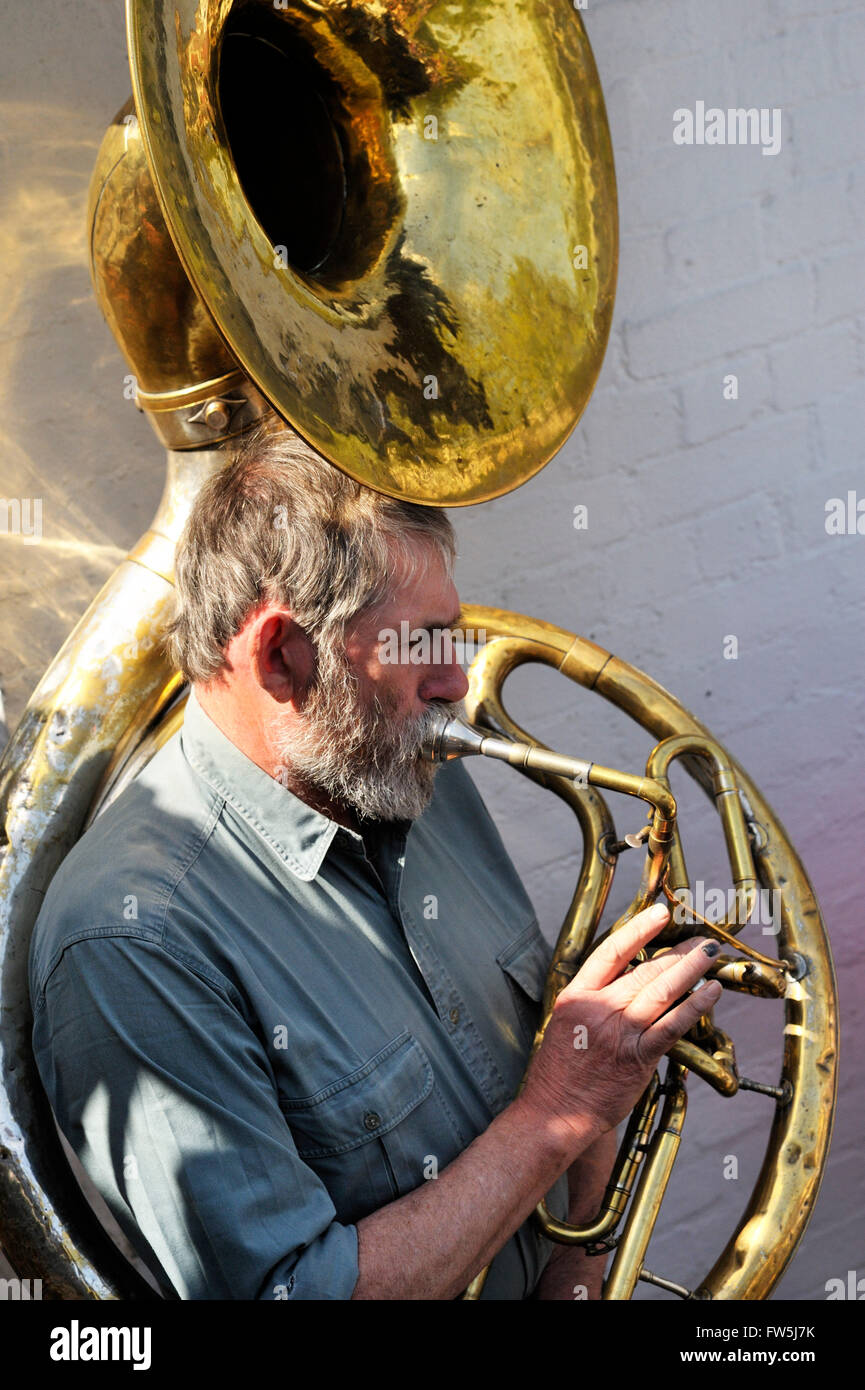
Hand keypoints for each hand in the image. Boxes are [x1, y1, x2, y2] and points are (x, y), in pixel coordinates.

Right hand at [519, 904, 721, 1151]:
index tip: (661, 914)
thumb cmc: (560, 1072)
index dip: (639, 928)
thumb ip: (593, 1000)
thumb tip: (629, 980)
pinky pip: (672, 1026)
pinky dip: (694, 1006)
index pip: (612, 951)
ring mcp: (619, 1032)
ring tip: (710, 954)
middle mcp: (599, 1008)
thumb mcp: (566, 1023)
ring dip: (691, 969)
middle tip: (701, 939)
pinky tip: (711, 992)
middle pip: (644, 969)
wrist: (554, 1113)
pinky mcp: (637, 1057)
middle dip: (677, 951)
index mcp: (576, 995)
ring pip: (661, 990)